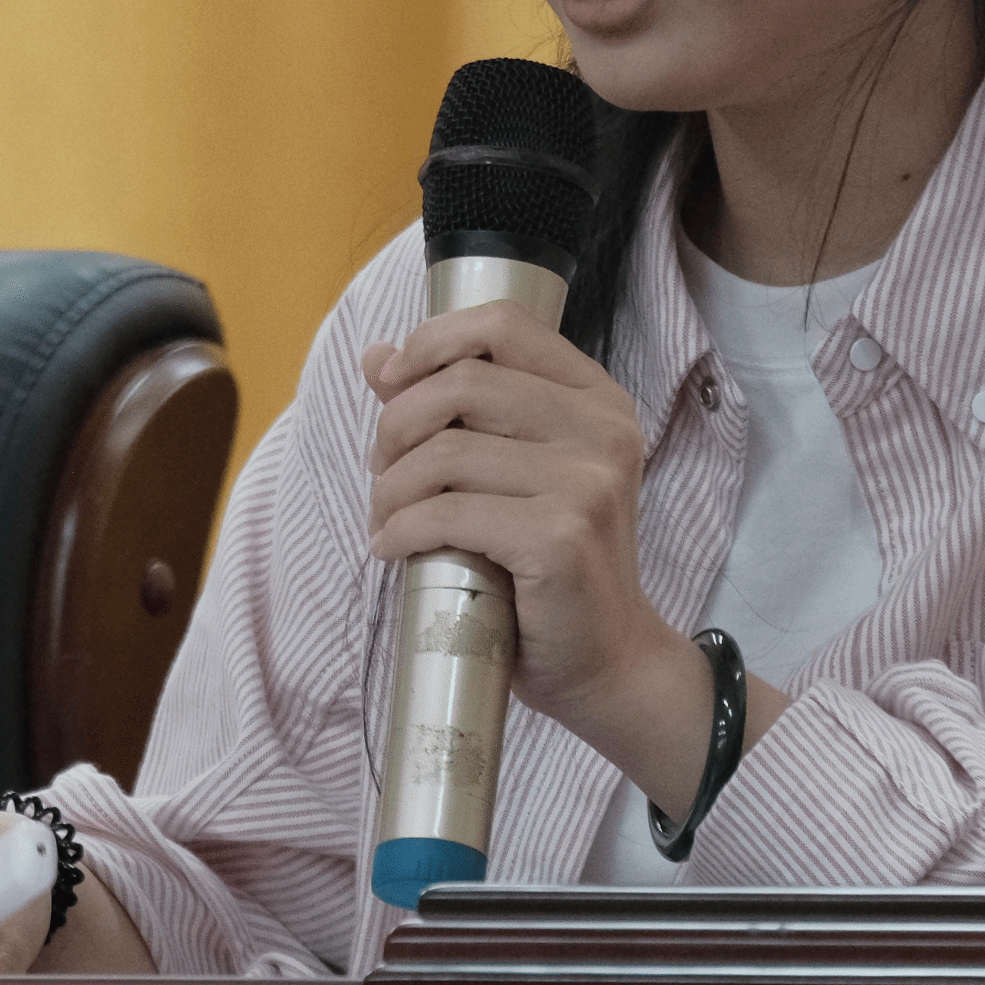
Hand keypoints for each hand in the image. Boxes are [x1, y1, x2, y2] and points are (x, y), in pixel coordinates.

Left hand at [363, 300, 673, 732]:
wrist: (609, 659)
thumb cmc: (551, 564)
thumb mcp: (514, 471)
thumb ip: (456, 409)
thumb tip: (376, 357)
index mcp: (597, 399)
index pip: (504, 325)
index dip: (433, 342)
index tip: (392, 384)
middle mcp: (602, 430)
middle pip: (464, 383)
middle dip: (397, 424)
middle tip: (381, 471)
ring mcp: (587, 484)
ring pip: (446, 451)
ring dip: (391, 488)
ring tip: (385, 517)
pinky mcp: (560, 538)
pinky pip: (449, 513)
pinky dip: (402, 530)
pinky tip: (392, 549)